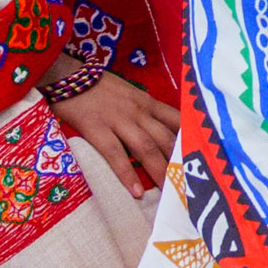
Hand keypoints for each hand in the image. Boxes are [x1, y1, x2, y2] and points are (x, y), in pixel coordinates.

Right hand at [59, 72, 178, 197]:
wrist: (67, 74)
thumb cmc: (96, 86)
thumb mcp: (127, 94)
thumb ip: (142, 110)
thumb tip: (156, 132)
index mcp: (147, 102)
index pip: (177, 120)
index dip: (190, 140)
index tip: (200, 159)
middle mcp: (138, 111)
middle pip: (165, 139)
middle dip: (178, 163)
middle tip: (188, 185)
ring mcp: (118, 120)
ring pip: (146, 148)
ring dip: (158, 172)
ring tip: (168, 193)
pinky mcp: (97, 128)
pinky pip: (115, 154)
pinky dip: (126, 175)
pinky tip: (135, 192)